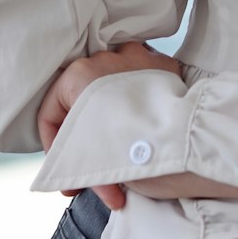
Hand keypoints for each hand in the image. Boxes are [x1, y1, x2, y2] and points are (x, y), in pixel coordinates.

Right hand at [38, 42, 182, 211]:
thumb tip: (72, 182)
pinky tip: (140, 135)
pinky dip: (136, 108)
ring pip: (110, 90)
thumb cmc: (132, 150)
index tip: (68, 178)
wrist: (187, 139)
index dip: (55, 151)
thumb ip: (78, 161)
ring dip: (110, 123)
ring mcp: (137, 56)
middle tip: (92, 176)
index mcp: (79, 76)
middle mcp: (105, 58)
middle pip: (83, 103)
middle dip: (86, 142)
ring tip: (118, 157)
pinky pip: (140, 85)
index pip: (51, 114)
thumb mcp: (92, 159)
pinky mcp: (163, 65)